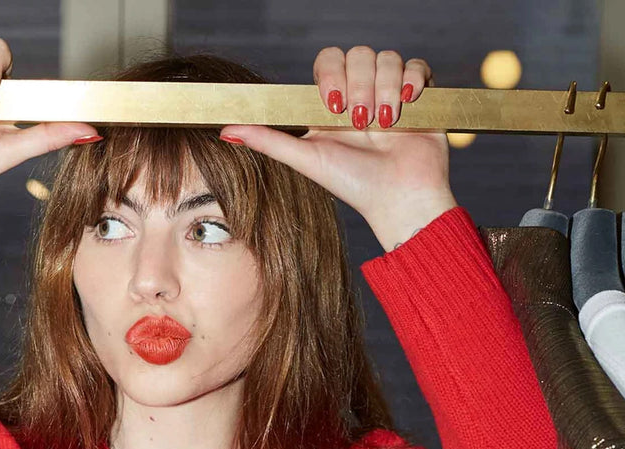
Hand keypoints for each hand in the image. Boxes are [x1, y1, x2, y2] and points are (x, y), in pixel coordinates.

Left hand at [219, 47, 457, 250]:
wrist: (399, 199)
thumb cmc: (353, 185)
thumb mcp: (306, 159)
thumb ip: (268, 141)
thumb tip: (225, 131)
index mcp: (333, 105)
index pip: (328, 61)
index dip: (331, 75)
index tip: (333, 107)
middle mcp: (361, 94)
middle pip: (358, 54)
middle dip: (360, 87)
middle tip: (361, 124)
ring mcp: (390, 93)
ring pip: (387, 58)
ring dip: (385, 91)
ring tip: (385, 126)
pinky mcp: (419, 95)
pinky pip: (417, 65)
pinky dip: (413, 82)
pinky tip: (406, 107)